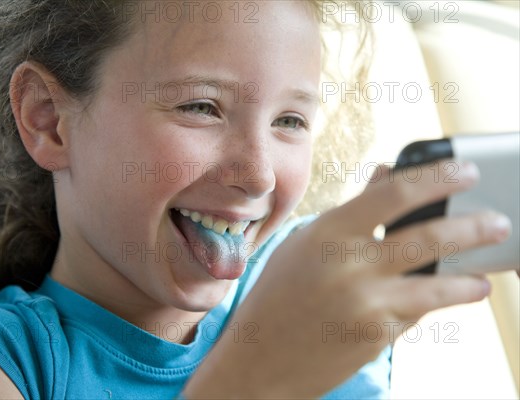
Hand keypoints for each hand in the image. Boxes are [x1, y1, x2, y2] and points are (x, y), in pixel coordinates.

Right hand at [184, 161, 508, 397]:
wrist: (260, 358)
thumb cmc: (277, 294)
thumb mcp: (306, 243)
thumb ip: (351, 210)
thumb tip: (385, 174)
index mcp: (328, 232)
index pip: (394, 193)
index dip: (437, 178)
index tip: (465, 172)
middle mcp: (351, 265)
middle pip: (429, 236)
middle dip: (474, 227)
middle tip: (498, 222)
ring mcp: (367, 303)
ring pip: (439, 283)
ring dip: (472, 275)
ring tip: (489, 272)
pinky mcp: (378, 336)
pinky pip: (417, 312)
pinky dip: (435, 302)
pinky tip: (451, 297)